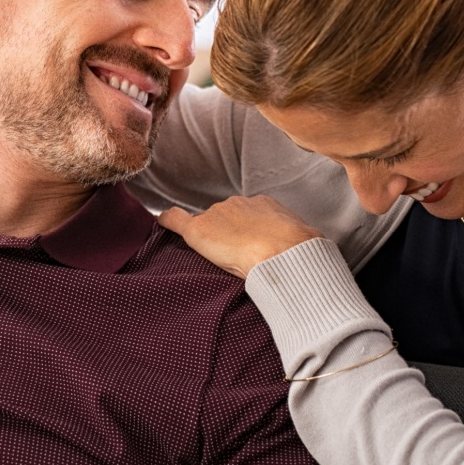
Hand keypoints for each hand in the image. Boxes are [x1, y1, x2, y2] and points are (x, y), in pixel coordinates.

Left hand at [157, 195, 322, 279]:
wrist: (284, 252)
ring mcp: (217, 214)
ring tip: (219, 261)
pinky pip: (177, 219)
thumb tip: (304, 255)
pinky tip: (160, 223)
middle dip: (228, 235)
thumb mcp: (303, 241)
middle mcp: (238, 203)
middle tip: (236, 259)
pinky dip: (167, 220)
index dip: (246, 233)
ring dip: (211, 240)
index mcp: (264, 204)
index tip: (249, 247)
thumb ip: (293, 242)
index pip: (247, 216)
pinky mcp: (199, 229)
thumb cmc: (299, 252)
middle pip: (225, 218)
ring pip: (207, 225)